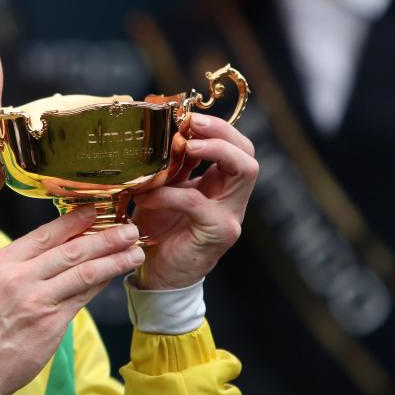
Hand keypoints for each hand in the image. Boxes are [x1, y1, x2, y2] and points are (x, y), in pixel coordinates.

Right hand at [0, 208, 144, 394]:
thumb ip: (17, 267)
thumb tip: (56, 250)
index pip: (43, 234)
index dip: (73, 221)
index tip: (95, 210)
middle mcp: (17, 277)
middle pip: (70, 250)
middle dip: (104, 237)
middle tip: (129, 228)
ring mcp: (35, 300)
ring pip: (83, 272)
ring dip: (113, 259)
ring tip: (134, 251)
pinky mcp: (50, 323)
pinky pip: (83, 297)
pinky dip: (102, 283)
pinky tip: (116, 275)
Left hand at [131, 113, 257, 289]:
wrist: (156, 276)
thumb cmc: (158, 233)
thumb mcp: (165, 191)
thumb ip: (174, 167)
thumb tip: (168, 131)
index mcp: (222, 186)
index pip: (237, 147)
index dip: (217, 128)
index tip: (187, 117)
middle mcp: (233, 200)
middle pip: (248, 153)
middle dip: (222, 132)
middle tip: (191, 125)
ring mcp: (230, 216)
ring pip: (243, 170)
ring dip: (213, 150)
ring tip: (182, 145)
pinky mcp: (217, 233)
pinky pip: (197, 202)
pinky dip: (169, 193)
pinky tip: (146, 197)